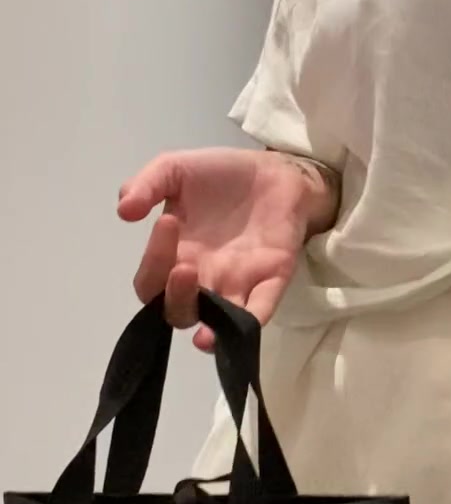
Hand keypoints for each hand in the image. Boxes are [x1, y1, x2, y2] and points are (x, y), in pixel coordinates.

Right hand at [117, 147, 309, 351]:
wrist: (273, 170)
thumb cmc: (220, 176)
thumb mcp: (174, 170)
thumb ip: (146, 185)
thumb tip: (123, 210)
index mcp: (175, 257)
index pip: (151, 282)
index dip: (152, 263)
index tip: (168, 222)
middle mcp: (202, 279)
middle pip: (178, 311)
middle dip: (176, 297)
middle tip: (185, 266)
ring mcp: (237, 285)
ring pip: (214, 323)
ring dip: (208, 329)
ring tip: (204, 333)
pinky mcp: (270, 282)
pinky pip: (260, 311)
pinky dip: (249, 323)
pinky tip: (242, 324)